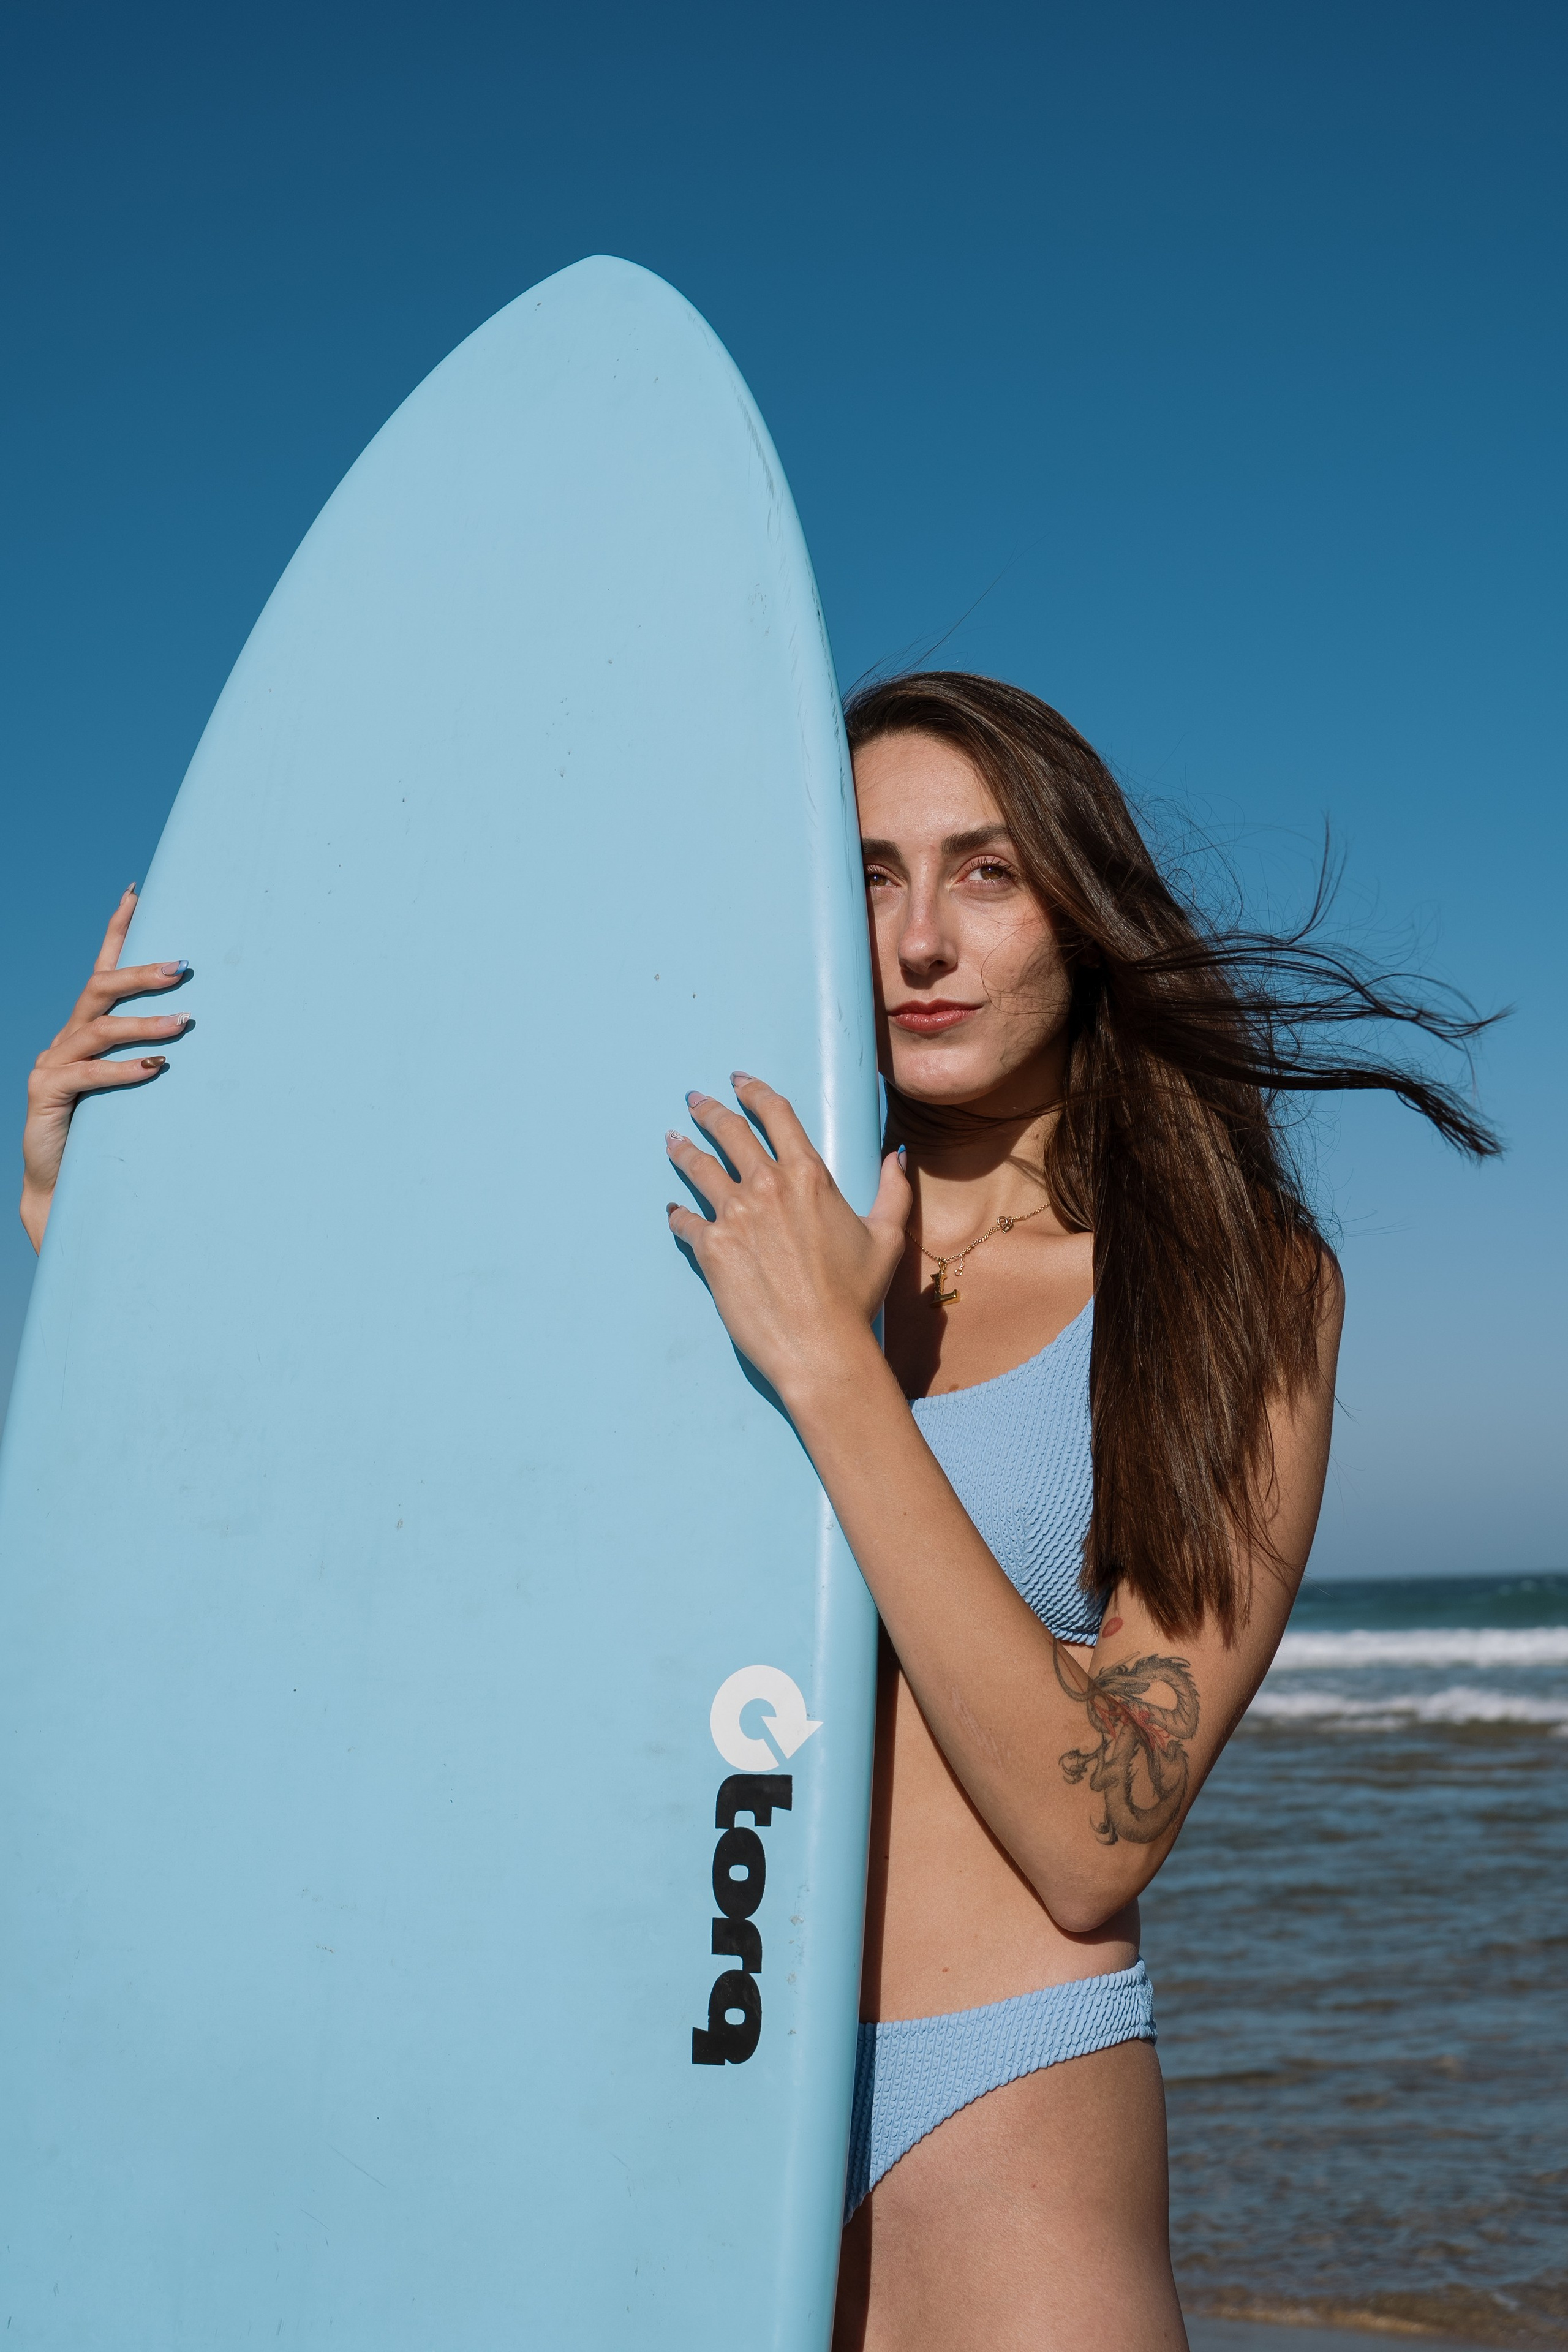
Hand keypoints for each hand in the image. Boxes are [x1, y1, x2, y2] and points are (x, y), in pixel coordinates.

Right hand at [20, 886, 190, 1250]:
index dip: (117, 930)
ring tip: (185, 1023)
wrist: (62, 1188)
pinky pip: (88, 1074)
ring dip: (144, 1023)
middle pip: (99, 988)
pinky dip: (124, 1069)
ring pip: (98, 1029)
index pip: (102, 969)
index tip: (137, 892)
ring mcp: (52, 1064)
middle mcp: (66, 1039)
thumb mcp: (136, 1089)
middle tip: (184, 967)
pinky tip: (155, 1069)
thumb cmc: (108, 1134)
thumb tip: (208, 1033)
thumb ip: (156, 1058)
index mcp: (86, 1030)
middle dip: (140, 973)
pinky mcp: (47, 1094)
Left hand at [664, 1073, 910, 1403]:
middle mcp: (767, 1185)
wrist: (820, 1346)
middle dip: (710, 1111)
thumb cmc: (856, 1296)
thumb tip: (897, 1157)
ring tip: (672, 1140)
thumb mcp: (887, 1238)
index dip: (754, 1091)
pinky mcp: (710, 1247)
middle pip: (729, 1132)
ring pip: (698, 1167)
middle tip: (695, 1101)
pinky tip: (673, 1209)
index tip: (739, 1081)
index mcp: (808, 1175)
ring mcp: (734, 1214)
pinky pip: (684, 1220)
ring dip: (683, 1150)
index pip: (775, 1114)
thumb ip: (893, 1191)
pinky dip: (677, 1213)